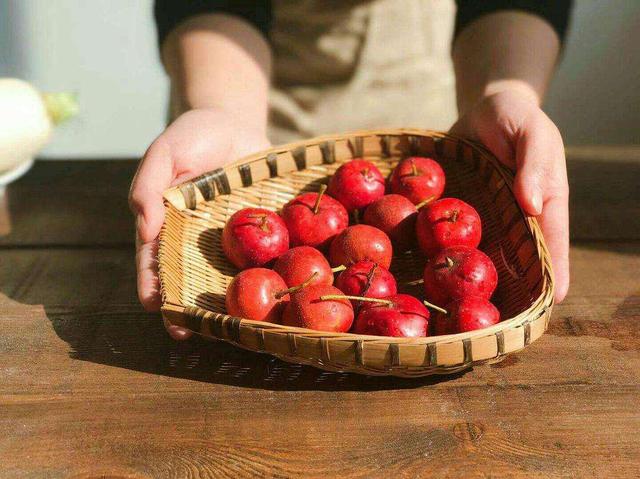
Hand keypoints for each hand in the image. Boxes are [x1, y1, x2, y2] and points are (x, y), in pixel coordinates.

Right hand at [129, 108, 269, 336]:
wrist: (236, 123)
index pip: (154, 259)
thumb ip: (150, 184)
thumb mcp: (166, 151)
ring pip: (222, 275)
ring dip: (222, 300)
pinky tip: (265, 293)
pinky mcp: (256, 233)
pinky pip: (257, 257)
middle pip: (187, 277)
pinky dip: (259, 275)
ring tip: (225, 326)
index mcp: (167, 224)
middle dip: (184, 305)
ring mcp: (227, 239)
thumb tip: (145, 226)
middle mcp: (195, 238)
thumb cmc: (194, 135)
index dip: (151, 283)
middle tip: (186, 331)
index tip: (154, 306)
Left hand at [450, 90, 568, 302]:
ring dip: (476, 276)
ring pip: (485, 252)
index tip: (552, 303)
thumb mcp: (531, 132)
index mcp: (544, 201)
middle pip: (519, 258)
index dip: (553, 272)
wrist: (483, 108)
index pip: (552, 242)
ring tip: (466, 308)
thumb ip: (534, 164)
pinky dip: (445, 250)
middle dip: (514, 287)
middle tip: (504, 319)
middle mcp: (516, 216)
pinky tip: (431, 271)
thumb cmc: (516, 117)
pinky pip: (453, 233)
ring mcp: (488, 216)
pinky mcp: (461, 209)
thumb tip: (530, 204)